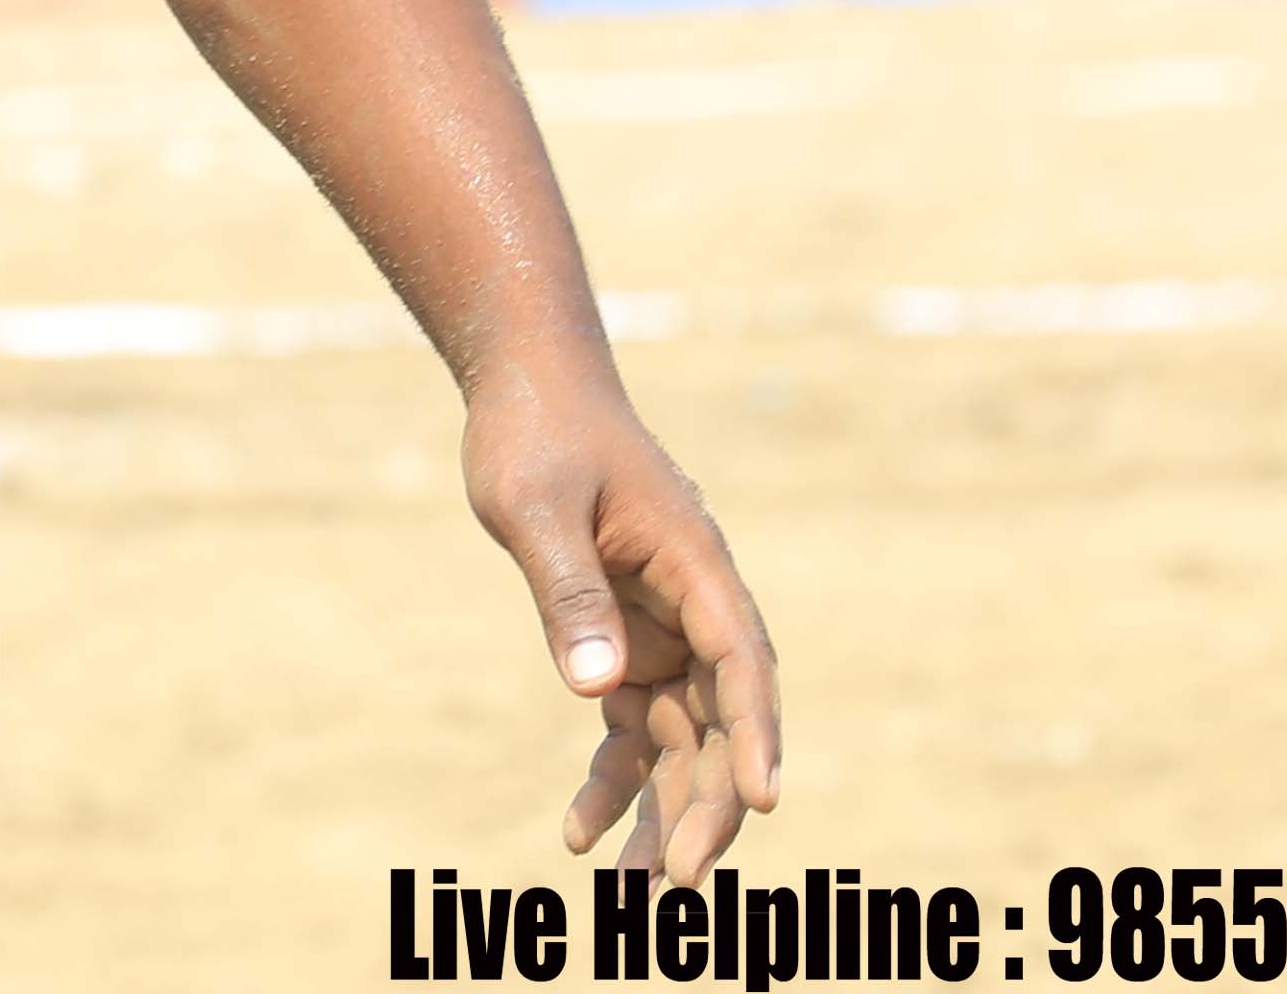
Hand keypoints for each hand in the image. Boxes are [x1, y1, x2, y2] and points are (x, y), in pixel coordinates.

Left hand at [463, 359, 780, 885]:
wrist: (524, 392)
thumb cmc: (535, 434)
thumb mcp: (536, 504)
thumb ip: (566, 591)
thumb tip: (596, 689)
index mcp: (696, 565)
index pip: (742, 664)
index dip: (755, 735)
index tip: (762, 800)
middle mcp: (694, 608)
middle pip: (721, 722)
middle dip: (708, 802)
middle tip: (677, 880)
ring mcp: (664, 633)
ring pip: (683, 742)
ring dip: (663, 814)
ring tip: (632, 893)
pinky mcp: (625, 646)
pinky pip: (632, 731)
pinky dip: (613, 783)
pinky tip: (580, 837)